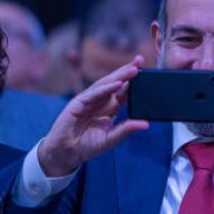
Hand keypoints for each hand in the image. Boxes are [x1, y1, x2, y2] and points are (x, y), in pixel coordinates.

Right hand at [38, 56, 148, 175]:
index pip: (124, 91)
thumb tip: (146, 124)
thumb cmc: (87, 145)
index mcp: (110, 107)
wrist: (66, 153)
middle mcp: (101, 101)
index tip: (147, 71)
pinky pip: (94, 94)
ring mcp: (89, 100)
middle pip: (116, 82)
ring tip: (133, 69)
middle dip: (128, 71)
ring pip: (105, 84)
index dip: (134, 81)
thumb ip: (126, 130)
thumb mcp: (110, 139)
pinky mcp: (78, 103)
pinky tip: (117, 84)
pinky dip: (105, 89)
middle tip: (140, 60)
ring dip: (119, 76)